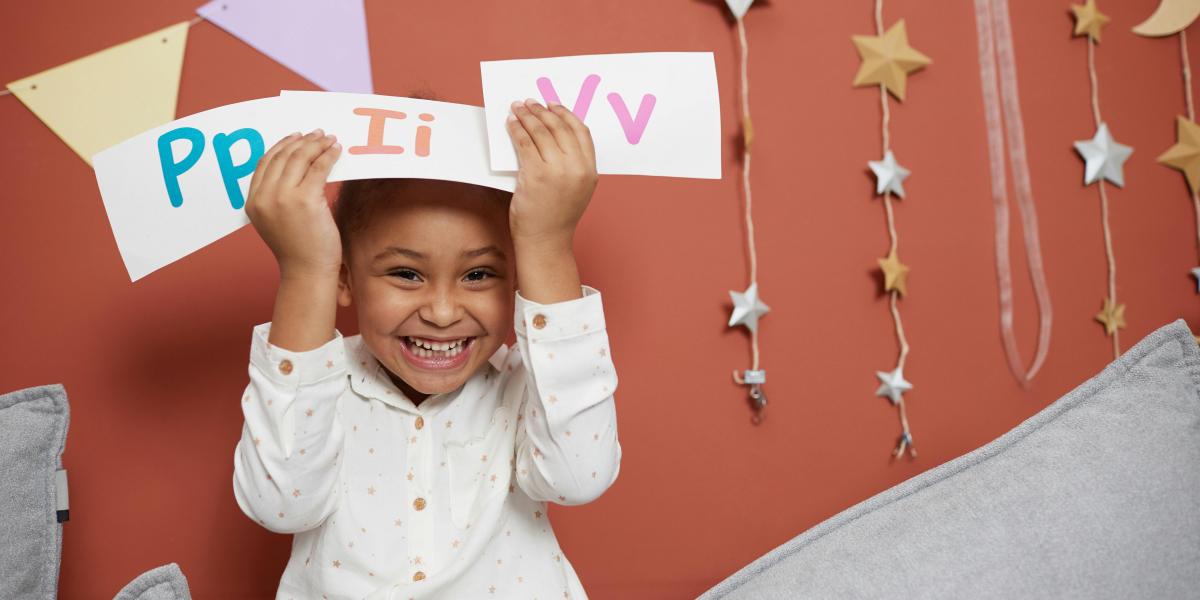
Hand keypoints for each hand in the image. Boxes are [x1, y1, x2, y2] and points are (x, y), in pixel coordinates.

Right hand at [245, 129, 342, 277]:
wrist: (307, 272)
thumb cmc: (298, 249)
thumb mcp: (276, 221)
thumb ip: (277, 198)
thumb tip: (297, 170)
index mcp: (253, 202)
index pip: (265, 163)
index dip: (281, 146)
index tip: (297, 138)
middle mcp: (264, 198)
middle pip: (282, 157)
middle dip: (302, 141)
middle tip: (317, 134)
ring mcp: (283, 198)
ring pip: (300, 158)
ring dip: (316, 144)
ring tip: (329, 139)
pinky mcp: (305, 200)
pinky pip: (318, 168)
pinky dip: (328, 155)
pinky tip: (336, 151)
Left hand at [506, 99, 597, 246]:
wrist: (545, 241)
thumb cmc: (556, 217)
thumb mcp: (577, 189)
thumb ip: (573, 165)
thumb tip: (553, 136)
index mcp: (590, 171)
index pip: (581, 131)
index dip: (566, 114)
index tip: (553, 105)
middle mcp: (577, 168)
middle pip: (560, 127)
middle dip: (542, 111)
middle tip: (530, 103)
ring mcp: (557, 171)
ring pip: (541, 132)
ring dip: (527, 116)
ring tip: (518, 109)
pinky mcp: (536, 174)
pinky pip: (525, 143)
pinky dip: (517, 130)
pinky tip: (511, 124)